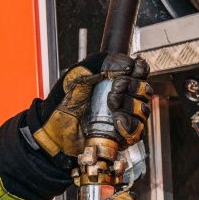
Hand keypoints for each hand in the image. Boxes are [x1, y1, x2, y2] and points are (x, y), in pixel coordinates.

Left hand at [33, 52, 151, 158]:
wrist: (54, 131)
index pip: (139, 71)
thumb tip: (128, 64)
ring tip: (112, 109)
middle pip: (145, 89)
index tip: (130, 72)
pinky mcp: (120, 136)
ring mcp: (122, 117)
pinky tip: (116, 123)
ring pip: (143, 110)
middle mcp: (121, 98)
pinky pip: (137, 131)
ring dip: (130, 107)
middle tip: (113, 91)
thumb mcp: (78, 74)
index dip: (139, 70)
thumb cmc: (62, 103)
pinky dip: (129, 125)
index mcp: (113, 80)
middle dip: (131, 88)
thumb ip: (102, 63)